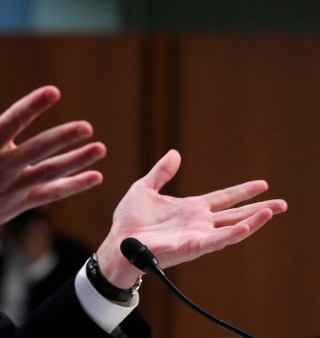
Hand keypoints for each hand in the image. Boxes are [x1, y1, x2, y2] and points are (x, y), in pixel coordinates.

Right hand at [0, 83, 106, 278]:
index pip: (13, 121)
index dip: (33, 106)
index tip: (53, 92)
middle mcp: (0, 168)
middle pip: (38, 150)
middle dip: (63, 138)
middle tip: (86, 127)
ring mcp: (11, 188)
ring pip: (50, 172)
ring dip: (76, 161)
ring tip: (99, 149)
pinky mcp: (18, 203)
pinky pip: (51, 194)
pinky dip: (73, 186)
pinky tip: (94, 177)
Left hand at [96, 149, 287, 287]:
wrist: (118, 242)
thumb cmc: (129, 220)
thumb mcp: (144, 188)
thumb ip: (161, 172)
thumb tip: (175, 153)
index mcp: (190, 208)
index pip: (223, 198)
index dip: (242, 191)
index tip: (262, 184)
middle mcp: (198, 222)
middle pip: (235, 214)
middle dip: (259, 209)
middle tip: (283, 204)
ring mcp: (198, 235)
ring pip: (232, 228)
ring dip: (253, 221)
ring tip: (272, 212)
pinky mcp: (192, 246)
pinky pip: (217, 240)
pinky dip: (234, 234)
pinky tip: (248, 226)